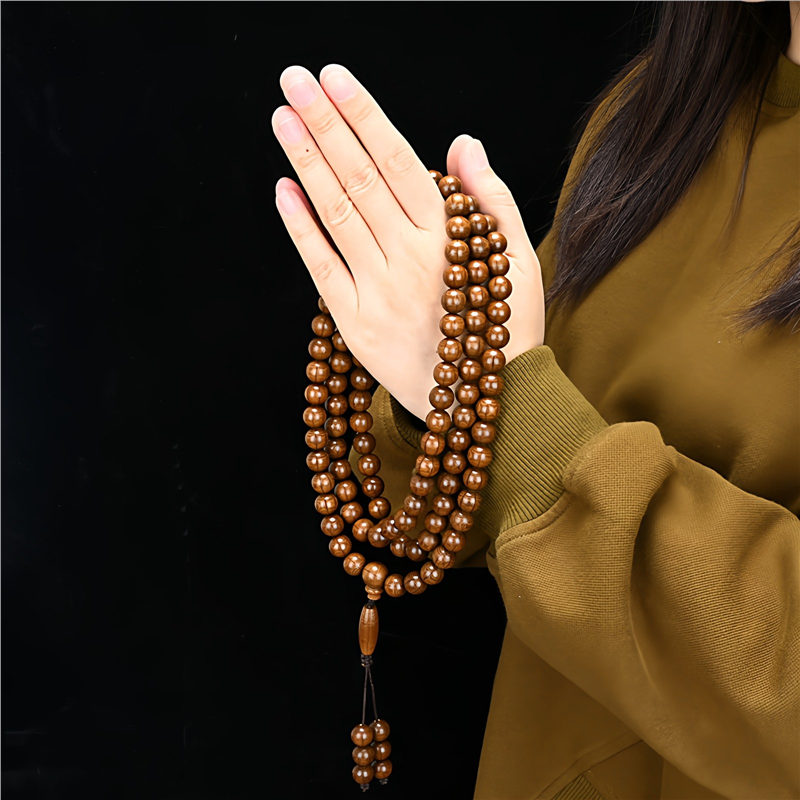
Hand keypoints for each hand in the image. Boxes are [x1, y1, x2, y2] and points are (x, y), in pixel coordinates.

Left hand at [273, 65, 544, 420]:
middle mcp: (409, 258)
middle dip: (324, 123)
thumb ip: (488, 196)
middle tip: (294, 80)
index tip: (334, 78)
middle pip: (359, 177)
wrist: (490, 402)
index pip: (398, 160)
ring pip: (336, 214)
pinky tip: (284, 190)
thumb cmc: (504, 323)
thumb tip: (461, 141)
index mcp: (448, 237)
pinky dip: (300, 228)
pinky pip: (321, 268)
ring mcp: (378, 292)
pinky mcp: (356, 325)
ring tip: (282, 118)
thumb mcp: (515, 255)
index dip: (363, 115)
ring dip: (306, 163)